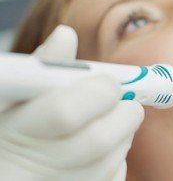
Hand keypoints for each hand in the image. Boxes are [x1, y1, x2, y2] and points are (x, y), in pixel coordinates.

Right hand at [0, 25, 143, 179]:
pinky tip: (107, 147)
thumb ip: (44, 66)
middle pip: (96, 141)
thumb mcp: (19, 94)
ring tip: (116, 121)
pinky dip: (118, 158)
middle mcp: (30, 168)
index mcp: (14, 131)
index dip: (98, 93)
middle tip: (130, 104)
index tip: (114, 84)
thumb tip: (66, 34)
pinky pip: (112, 178)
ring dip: (124, 135)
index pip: (65, 111)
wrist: (13, 164)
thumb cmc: (17, 124)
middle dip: (124, 115)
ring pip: (109, 162)